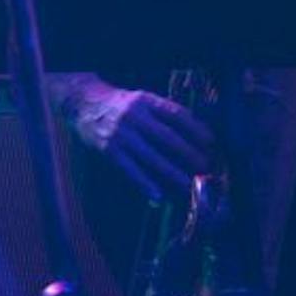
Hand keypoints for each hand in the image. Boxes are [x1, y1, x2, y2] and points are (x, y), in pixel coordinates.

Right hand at [56, 73, 212, 199]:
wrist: (83, 103)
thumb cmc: (121, 105)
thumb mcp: (142, 100)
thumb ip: (164, 114)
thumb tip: (198, 133)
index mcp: (145, 100)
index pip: (177, 115)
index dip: (196, 129)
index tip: (212, 143)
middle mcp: (134, 115)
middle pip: (168, 138)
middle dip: (190, 155)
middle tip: (207, 169)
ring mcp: (120, 133)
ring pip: (152, 157)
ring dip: (174, 174)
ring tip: (190, 186)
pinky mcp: (108, 149)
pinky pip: (130, 169)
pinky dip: (144, 183)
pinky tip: (157, 195)